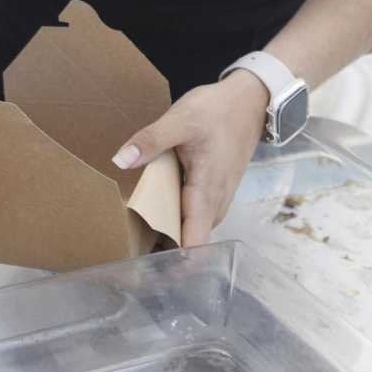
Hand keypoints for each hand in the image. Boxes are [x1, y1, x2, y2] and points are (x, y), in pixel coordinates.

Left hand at [110, 70, 267, 246]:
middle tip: (130, 259)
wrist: (250, 101)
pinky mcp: (216, 190)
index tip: (147, 270)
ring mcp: (218, 197)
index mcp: (207, 192)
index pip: (195, 243)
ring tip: (137, 244)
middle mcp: (216, 202)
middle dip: (165, 255)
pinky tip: (157, 216)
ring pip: (194, 230)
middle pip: (191, 242)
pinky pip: (197, 216)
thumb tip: (120, 161)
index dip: (174, 262)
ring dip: (171, 239)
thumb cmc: (217, 110)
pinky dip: (179, 222)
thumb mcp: (180, 119)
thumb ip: (151, 140)